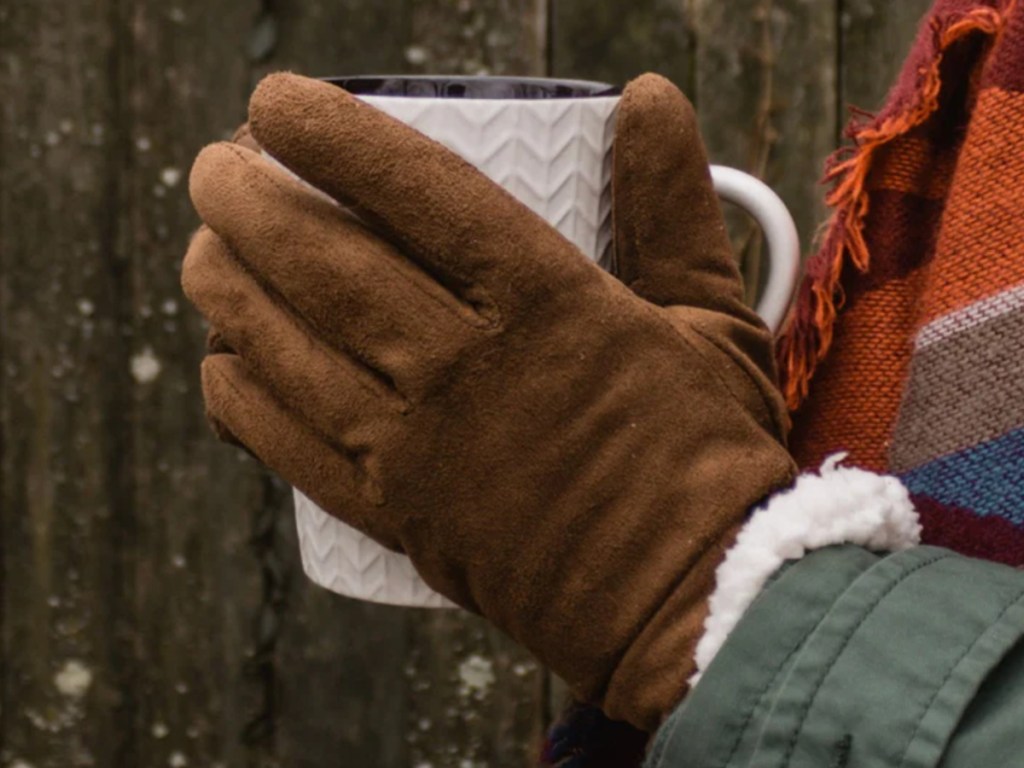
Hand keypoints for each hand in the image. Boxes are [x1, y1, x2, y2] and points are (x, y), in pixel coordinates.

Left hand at [182, 73, 795, 729]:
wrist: (693, 599)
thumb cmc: (706, 455)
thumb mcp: (712, 317)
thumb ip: (674, 205)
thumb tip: (651, 98)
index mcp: (548, 304)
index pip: (417, 194)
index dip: (333, 136)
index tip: (274, 100)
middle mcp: (468, 369)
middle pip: (326, 266)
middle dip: (247, 202)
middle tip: (214, 167)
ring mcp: (423, 449)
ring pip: (289, 351)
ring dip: (226, 289)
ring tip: (203, 247)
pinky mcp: (400, 517)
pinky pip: (291, 450)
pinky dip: (240, 400)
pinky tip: (221, 361)